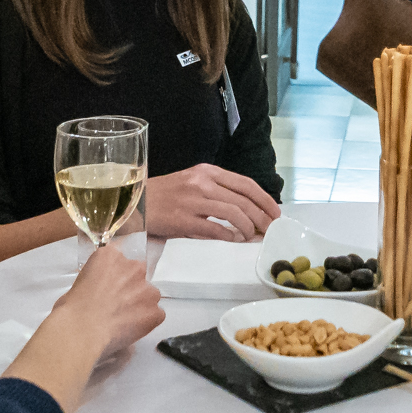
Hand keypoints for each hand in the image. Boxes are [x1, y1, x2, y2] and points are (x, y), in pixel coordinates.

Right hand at [5, 244, 165, 412]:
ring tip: (122, 320)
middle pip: (137, 274)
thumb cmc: (71, 308)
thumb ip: (95, 279)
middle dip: (129, 287)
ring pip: (149, 295)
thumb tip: (97, 292)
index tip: (108, 285)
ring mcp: (148, 290)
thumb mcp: (78, 282)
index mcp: (111, 255)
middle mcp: (134, 267)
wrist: (81, 330)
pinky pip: (155, 315)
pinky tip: (131, 330)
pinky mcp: (155, 312)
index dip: (114, 274)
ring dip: (139, 304)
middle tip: (115, 304)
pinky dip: (146, 322)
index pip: (118, 258)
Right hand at [144, 162, 280, 240]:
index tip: (276, 212)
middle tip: (269, 230)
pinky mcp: (183, 220)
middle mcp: (202, 183)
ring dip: (248, 228)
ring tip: (252, 237)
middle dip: (262, 217)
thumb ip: (218, 192)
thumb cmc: (166, 194)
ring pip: (233, 214)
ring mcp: (192, 201)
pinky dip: (229, 237)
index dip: (264, 199)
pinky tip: (233, 241)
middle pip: (243, 200)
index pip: (245, 183)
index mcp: (207, 171)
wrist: (136, 202)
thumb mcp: (193, 182)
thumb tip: (248, 210)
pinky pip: (214, 230)